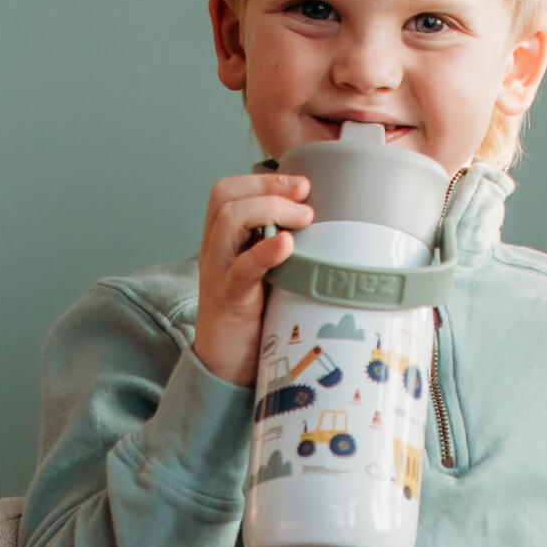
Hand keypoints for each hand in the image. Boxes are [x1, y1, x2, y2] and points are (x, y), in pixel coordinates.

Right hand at [191, 172, 312, 388]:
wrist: (226, 366)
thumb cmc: (253, 318)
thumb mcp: (268, 274)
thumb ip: (285, 250)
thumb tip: (331, 231)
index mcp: (223, 241)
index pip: (229, 191)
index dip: (264, 180)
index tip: (302, 184)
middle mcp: (215, 251)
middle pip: (225, 196)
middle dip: (269, 188)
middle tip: (306, 198)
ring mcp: (218, 274)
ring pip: (229, 221)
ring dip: (270, 210)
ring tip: (303, 219)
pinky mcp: (228, 300)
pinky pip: (241, 269)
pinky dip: (264, 252)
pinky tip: (286, 245)